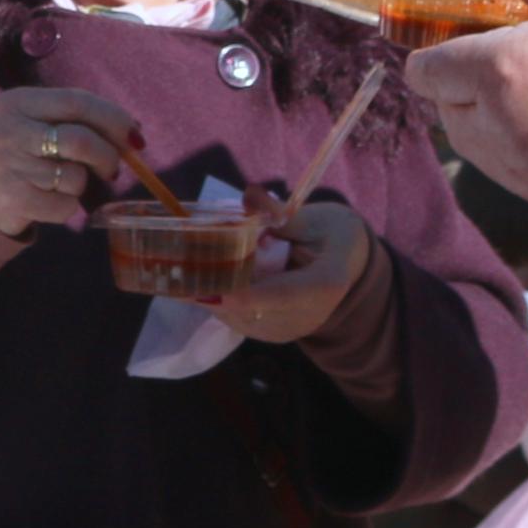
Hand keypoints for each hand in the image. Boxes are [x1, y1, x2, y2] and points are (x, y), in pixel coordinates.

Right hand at [0, 87, 142, 238]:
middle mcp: (8, 130)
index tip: (134, 135)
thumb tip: (134, 135)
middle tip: (112, 168)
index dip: (113, 118)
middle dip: (107, 156)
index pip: (76, 102)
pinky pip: (64, 206)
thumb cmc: (19, 150)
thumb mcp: (36, 122)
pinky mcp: (12, 199)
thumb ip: (77, 121)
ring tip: (63, 183)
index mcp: (17, 102)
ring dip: (81, 184)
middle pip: (78, 139)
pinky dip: (67, 208)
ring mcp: (7, 166)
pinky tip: (49, 200)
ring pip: (74, 177)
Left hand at [203, 197, 371, 346]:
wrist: (348, 265)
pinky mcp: (275, 332)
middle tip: (179, 267)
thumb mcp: (315, 218)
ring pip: (240, 318)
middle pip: (253, 310)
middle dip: (215, 290)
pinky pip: (238, 320)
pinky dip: (218, 301)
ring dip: (211, 296)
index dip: (251, 297)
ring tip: (187, 270)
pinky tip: (204, 279)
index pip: (286, 295)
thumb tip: (249, 195)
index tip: (220, 295)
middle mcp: (308, 315)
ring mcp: (291, 329)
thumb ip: (279, 212)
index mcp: (325, 283)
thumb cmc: (333, 235)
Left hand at [402, 0, 527, 210]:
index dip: (436, 52)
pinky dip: (515, 150)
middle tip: (503, 61)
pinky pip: (508, 173)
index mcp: (498, 71)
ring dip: (485, 121)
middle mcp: (498, 127)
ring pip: (473, 147)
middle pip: (445, 110)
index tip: (460, 39)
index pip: (426, 70)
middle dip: (461, 86)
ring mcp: (522, 168)